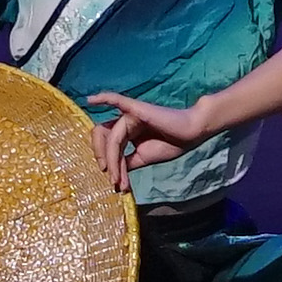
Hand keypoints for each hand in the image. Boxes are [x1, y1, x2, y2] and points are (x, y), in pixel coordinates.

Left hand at [87, 93, 206, 187]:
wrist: (191, 136)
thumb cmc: (171, 144)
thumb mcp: (142, 158)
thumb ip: (125, 163)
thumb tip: (112, 177)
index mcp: (126, 131)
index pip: (106, 145)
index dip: (107, 162)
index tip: (116, 182)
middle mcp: (124, 121)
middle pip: (101, 139)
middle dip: (103, 159)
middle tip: (112, 177)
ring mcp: (129, 114)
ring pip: (111, 137)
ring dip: (111, 158)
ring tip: (116, 176)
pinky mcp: (136, 108)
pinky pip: (116, 100)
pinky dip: (103, 99)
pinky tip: (90, 100)